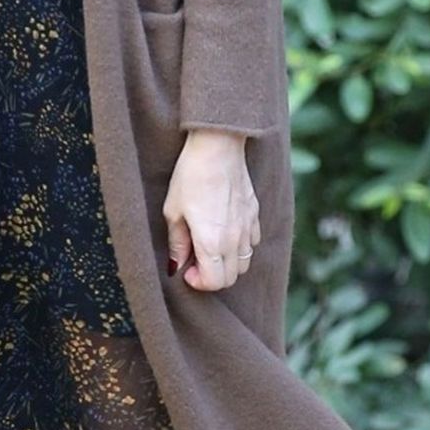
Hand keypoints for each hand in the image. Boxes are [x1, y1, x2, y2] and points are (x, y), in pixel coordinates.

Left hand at [163, 130, 260, 291]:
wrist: (217, 146)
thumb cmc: (190, 176)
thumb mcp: (174, 211)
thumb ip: (177, 243)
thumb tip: (176, 266)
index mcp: (212, 242)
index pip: (215, 282)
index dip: (199, 283)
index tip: (187, 270)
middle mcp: (234, 239)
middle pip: (232, 277)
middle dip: (212, 276)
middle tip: (195, 261)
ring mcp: (248, 227)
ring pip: (245, 262)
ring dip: (228, 263)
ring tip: (210, 247)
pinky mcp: (255, 214)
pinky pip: (253, 242)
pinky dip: (240, 246)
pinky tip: (225, 231)